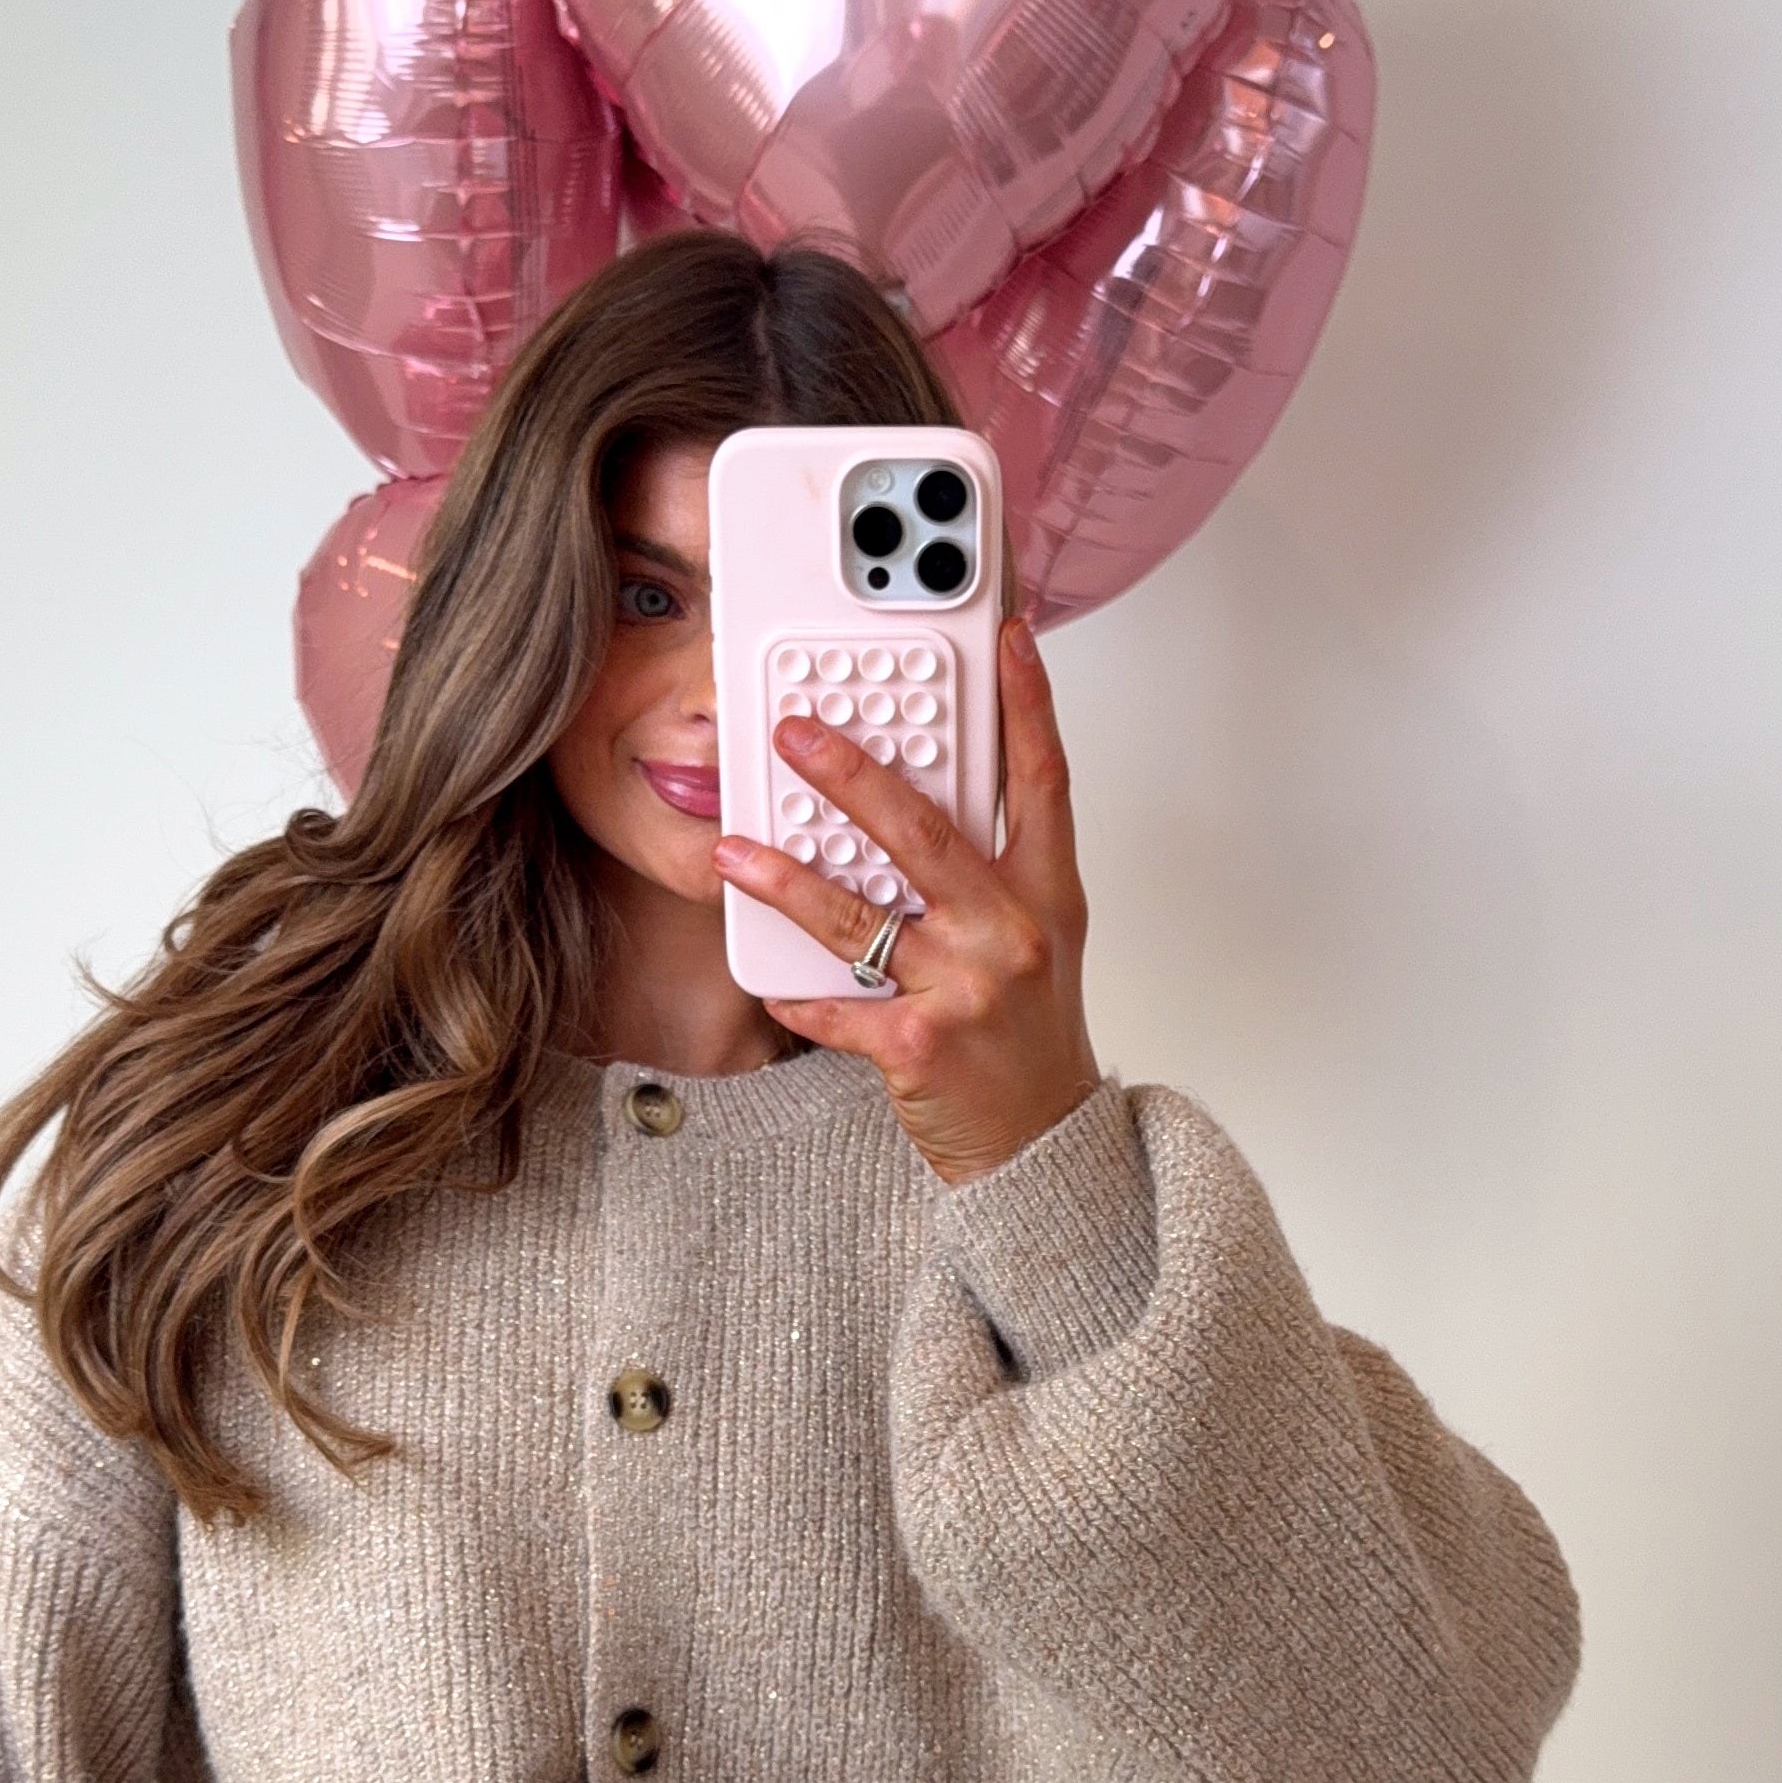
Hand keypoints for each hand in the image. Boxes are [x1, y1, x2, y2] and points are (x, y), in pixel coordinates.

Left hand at [712, 614, 1101, 1185]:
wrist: (1043, 1145)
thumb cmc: (1030, 1040)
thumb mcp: (1034, 943)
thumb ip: (988, 874)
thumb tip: (913, 808)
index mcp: (1046, 896)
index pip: (1043, 780)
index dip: (1027, 703)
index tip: (1004, 637)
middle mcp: (1012, 933)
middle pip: (926, 833)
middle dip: (854, 776)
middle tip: (796, 732)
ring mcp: (968, 989)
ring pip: (862, 917)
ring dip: (788, 879)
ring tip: (735, 851)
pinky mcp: (922, 1045)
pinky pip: (841, 1009)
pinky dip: (801, 995)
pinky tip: (772, 981)